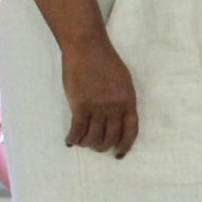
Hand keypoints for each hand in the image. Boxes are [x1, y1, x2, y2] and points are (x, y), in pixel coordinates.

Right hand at [62, 39, 138, 157]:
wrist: (87, 47)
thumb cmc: (105, 61)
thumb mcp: (123, 81)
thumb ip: (123, 100)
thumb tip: (118, 118)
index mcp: (128, 101)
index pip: (130, 131)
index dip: (125, 146)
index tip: (119, 154)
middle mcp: (115, 107)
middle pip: (111, 137)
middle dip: (103, 147)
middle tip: (97, 147)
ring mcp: (97, 107)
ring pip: (93, 138)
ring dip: (88, 144)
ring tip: (83, 142)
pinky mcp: (80, 106)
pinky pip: (77, 130)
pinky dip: (74, 138)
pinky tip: (70, 140)